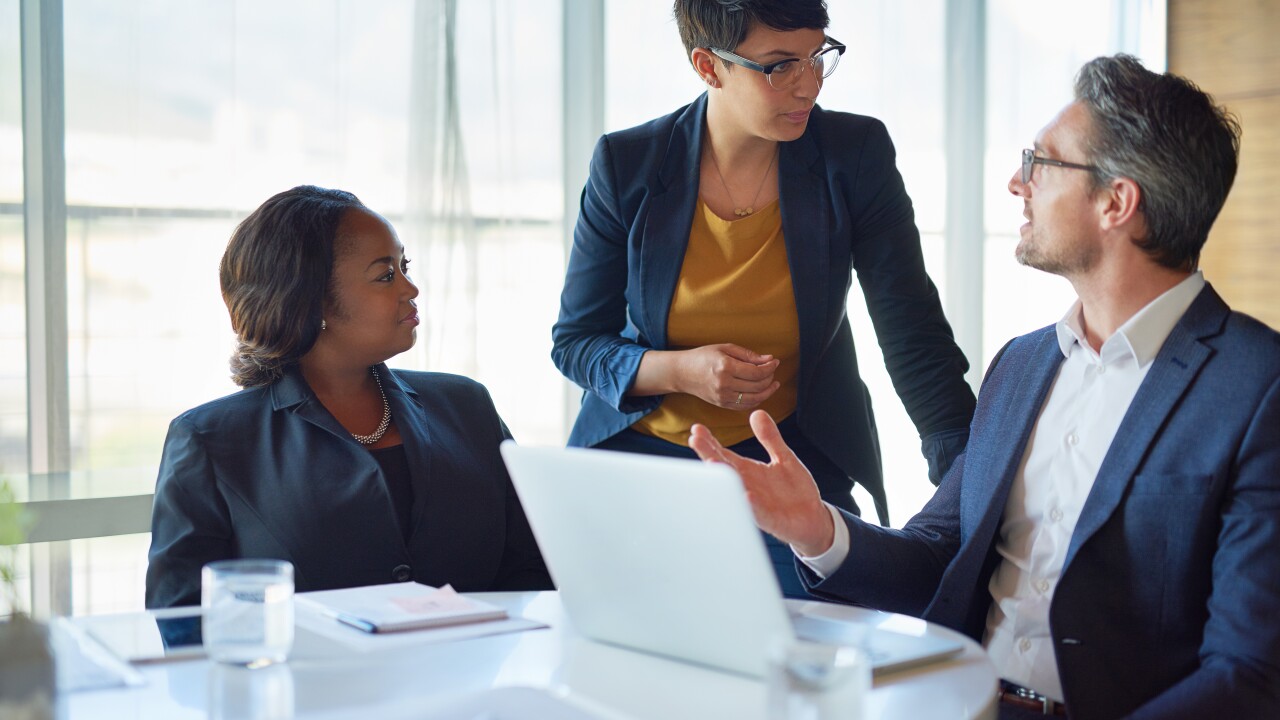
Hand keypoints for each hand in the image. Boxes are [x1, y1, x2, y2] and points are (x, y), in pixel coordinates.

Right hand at [672, 344, 779, 409]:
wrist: (682, 373)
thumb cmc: (703, 356)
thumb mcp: (725, 348)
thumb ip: (749, 355)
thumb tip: (770, 360)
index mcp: (725, 367)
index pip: (756, 372)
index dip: (770, 367)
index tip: (775, 361)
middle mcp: (724, 384)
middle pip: (758, 386)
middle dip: (770, 378)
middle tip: (772, 370)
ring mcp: (723, 397)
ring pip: (755, 399)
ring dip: (767, 391)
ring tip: (773, 383)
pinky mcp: (722, 404)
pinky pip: (745, 406)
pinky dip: (757, 400)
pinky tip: (760, 392)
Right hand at [688, 411, 833, 556]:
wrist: (813, 518)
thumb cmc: (794, 490)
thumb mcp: (783, 457)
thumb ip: (770, 437)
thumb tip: (758, 413)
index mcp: (748, 471)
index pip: (724, 454)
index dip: (710, 442)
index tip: (697, 429)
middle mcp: (747, 486)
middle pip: (723, 468)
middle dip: (708, 454)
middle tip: (695, 439)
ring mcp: (756, 503)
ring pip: (734, 491)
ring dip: (723, 478)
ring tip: (712, 462)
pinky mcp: (770, 519)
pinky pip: (758, 512)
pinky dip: (751, 504)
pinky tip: (747, 494)